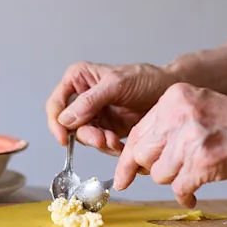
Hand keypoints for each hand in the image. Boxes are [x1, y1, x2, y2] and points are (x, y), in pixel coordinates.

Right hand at [45, 61, 176, 153]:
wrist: (170, 91)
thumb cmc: (147, 79)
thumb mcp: (117, 84)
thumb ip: (90, 100)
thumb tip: (67, 119)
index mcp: (79, 79)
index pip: (56, 104)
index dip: (56, 123)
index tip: (64, 139)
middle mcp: (83, 97)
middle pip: (69, 125)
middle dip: (85, 135)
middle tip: (101, 139)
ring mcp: (95, 114)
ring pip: (84, 137)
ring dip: (98, 142)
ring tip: (114, 141)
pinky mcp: (107, 128)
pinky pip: (99, 143)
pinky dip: (108, 147)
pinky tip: (120, 144)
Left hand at [114, 83, 226, 206]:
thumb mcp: (200, 110)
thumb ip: (168, 127)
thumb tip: (137, 158)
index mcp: (174, 97)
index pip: (136, 132)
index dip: (128, 158)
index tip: (123, 176)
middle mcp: (179, 113)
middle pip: (142, 154)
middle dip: (152, 170)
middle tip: (173, 172)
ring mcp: (191, 137)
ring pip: (159, 174)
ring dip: (174, 181)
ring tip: (196, 172)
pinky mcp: (203, 161)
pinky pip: (179, 188)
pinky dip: (186, 195)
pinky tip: (196, 192)